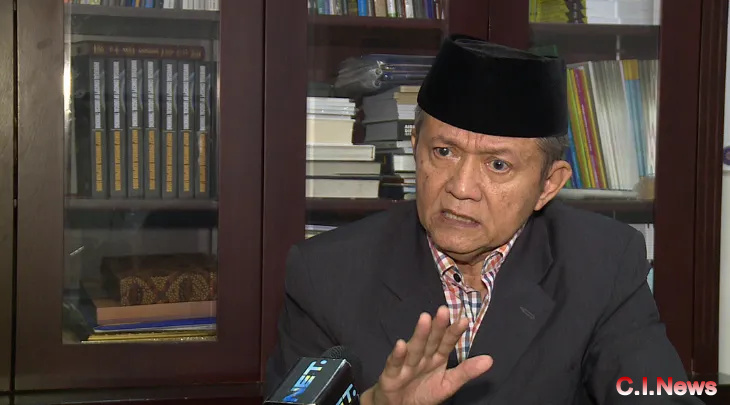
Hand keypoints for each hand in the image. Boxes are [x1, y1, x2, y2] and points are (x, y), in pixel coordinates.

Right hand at [360, 306, 492, 404]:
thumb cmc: (423, 392)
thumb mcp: (448, 384)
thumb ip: (466, 372)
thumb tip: (490, 360)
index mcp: (436, 357)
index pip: (447, 342)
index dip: (454, 332)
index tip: (465, 320)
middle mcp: (422, 356)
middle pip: (431, 341)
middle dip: (437, 326)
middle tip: (444, 310)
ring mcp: (407, 363)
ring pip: (415, 347)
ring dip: (420, 334)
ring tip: (425, 318)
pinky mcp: (392, 373)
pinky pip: (395, 363)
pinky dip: (398, 355)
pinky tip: (401, 345)